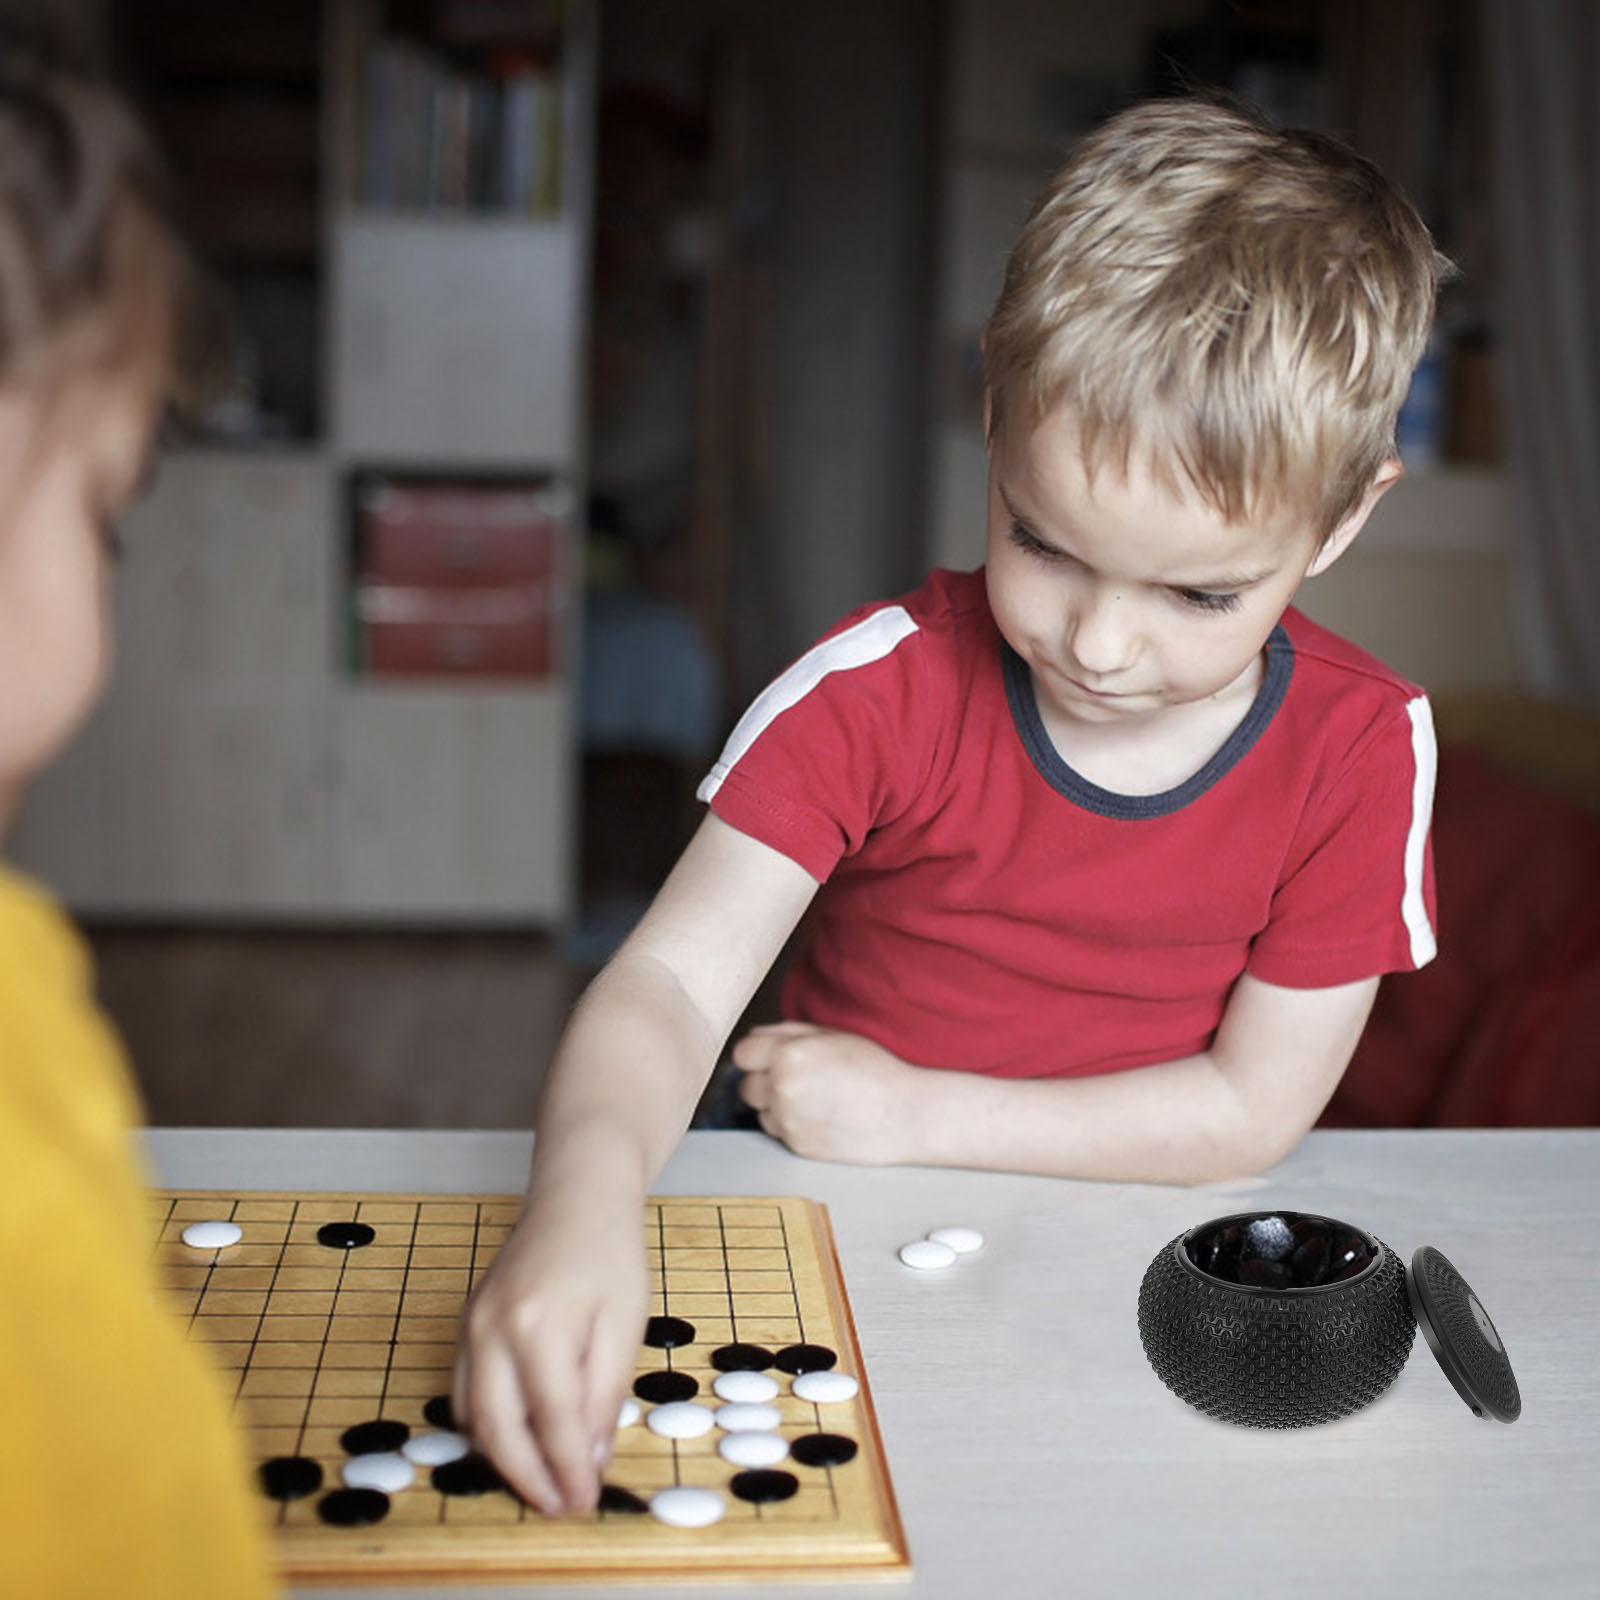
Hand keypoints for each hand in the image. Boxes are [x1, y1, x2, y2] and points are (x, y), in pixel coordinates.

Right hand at [453, 1195, 646, 1513]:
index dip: (568, 1470)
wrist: (576, 1198)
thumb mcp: (625, 1324)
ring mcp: (471, 1326)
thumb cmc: (609, 1254)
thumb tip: (590, 1459)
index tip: (585, 1501)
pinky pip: (465, 1391)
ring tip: (541, 1482)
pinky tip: (518, 1438)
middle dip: (527, 1478)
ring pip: (472, 1416)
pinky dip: (487, 1425)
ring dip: (503, 1458)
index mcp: (538, 1326)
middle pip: (498, 1429)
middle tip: (559, 1505)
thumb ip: (604, 1393)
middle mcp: (492, 1329)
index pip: (551, 1421)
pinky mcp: (466, 1324)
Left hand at [731, 1022, 925, 1164]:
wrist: (905, 1114)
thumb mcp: (833, 1035)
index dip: (757, 1055)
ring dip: (775, 1106)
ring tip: (813, 1099)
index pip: (742, 1054)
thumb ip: (788, 1032)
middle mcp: (782, 1087)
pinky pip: (777, 1132)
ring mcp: (788, 1120)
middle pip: (745, 1086)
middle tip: (798, 1079)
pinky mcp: (796, 1145)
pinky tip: (819, 1117)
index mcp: (788, 1053)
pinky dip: (790, 1125)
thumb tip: (756, 1038)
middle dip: (764, 1081)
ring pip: (759, 1111)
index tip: (773, 1057)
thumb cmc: (874, 1069)